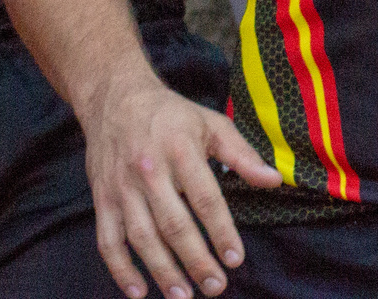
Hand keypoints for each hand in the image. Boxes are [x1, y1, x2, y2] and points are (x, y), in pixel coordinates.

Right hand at [82, 68, 284, 298]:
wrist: (115, 99)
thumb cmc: (172, 115)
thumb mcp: (212, 125)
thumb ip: (243, 155)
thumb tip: (275, 180)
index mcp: (181, 150)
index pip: (205, 198)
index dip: (221, 231)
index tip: (235, 259)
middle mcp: (149, 171)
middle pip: (174, 224)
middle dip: (196, 260)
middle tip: (215, 287)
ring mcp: (121, 187)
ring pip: (141, 237)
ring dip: (162, 271)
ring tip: (182, 296)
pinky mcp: (102, 199)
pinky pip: (108, 241)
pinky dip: (121, 270)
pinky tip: (138, 292)